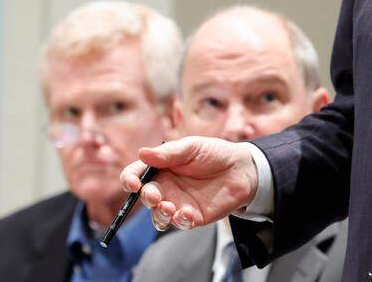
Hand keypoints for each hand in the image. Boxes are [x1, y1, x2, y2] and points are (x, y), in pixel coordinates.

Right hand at [119, 136, 258, 230]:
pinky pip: (180, 224)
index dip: (129, 179)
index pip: (137, 174)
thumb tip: (142, 153)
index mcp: (161, 168)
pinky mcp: (192, 217)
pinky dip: (181, 221)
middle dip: (147, 198)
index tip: (133, 183)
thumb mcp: (191, 147)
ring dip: (160, 214)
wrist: (241, 169)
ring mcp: (178, 203)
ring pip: (158, 216)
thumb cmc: (214, 154)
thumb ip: (168, 153)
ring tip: (170, 208)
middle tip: (155, 196)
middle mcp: (166, 187)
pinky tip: (188, 213)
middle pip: (146, 197)